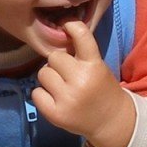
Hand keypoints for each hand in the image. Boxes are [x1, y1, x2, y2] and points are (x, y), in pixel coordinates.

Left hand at [32, 20, 135, 146]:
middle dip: (59, 64)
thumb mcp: (98, 67)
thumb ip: (81, 54)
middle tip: (67, 74)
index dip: (71, 26)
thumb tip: (57, 35)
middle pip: (53, 57)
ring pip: (43, 74)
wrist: (111, 121)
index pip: (81, 36)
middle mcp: (81, 81)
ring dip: (49, 78)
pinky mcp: (55, 114)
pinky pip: (36, 93)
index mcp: (94, 65)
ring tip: (61, 87)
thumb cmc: (101, 89)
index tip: (66, 24)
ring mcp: (67, 99)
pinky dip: (42, 95)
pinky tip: (55, 99)